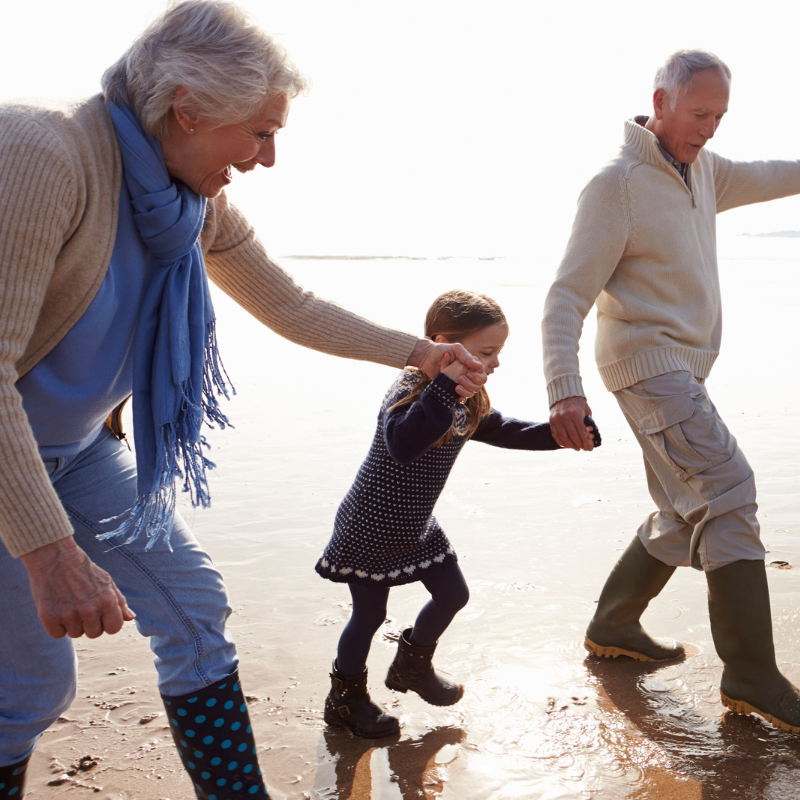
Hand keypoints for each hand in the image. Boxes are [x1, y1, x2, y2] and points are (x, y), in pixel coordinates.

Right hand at [20, 537, 135, 638]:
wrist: (55, 557)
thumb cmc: (84, 570)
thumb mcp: (107, 581)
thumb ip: (119, 601)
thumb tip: (131, 617)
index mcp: (107, 601)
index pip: (114, 628)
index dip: (108, 623)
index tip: (101, 616)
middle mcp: (89, 610)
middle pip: (95, 634)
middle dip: (90, 624)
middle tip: (83, 607)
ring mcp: (69, 614)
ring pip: (76, 634)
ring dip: (73, 624)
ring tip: (70, 605)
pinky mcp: (50, 617)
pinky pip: (58, 634)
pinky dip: (57, 626)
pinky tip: (58, 610)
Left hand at [407, 339, 486, 402]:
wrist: (427, 357)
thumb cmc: (442, 350)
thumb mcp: (456, 349)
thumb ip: (467, 357)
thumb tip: (480, 367)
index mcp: (470, 366)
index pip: (482, 375)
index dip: (478, 377)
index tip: (468, 374)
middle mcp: (468, 374)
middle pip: (478, 385)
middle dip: (471, 385)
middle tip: (460, 379)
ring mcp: (460, 382)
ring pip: (471, 392)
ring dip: (466, 391)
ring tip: (456, 387)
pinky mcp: (452, 388)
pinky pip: (462, 398)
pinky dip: (462, 399)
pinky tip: (458, 398)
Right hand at [550, 396, 595, 450]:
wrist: (564, 394)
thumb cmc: (578, 403)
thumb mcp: (586, 410)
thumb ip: (588, 422)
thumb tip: (590, 437)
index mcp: (576, 413)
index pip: (582, 432)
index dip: (587, 442)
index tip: (590, 448)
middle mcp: (565, 416)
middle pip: (573, 436)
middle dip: (581, 445)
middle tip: (585, 449)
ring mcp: (557, 419)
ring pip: (564, 437)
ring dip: (571, 445)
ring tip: (577, 448)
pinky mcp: (551, 421)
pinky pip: (556, 435)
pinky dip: (561, 442)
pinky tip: (567, 445)